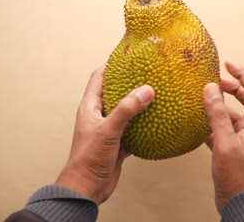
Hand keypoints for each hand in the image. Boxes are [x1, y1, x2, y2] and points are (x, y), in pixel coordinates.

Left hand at [55, 65, 154, 204]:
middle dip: (129, 82)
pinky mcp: (117, 143)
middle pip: (114, 92)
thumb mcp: (108, 131)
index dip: (110, 64)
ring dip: (138, 103)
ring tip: (156, 93)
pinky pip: (133, 129)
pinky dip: (144, 124)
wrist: (87, 188)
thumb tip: (146, 90)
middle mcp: (99, 116)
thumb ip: (126, 110)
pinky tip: (157, 120)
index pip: (98, 78)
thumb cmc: (88, 159)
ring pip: (125, 111)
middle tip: (147, 73)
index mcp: (90, 107)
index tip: (126, 55)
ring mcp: (109, 129)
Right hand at [203, 61, 243, 213]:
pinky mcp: (230, 149)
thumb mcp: (225, 142)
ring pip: (230, 115)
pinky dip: (211, 123)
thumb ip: (218, 115)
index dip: (242, 74)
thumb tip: (211, 89)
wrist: (239, 203)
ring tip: (202, 100)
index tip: (228, 63)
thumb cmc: (237, 177)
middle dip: (230, 87)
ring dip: (218, 105)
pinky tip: (198, 123)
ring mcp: (240, 139)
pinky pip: (221, 130)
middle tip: (213, 81)